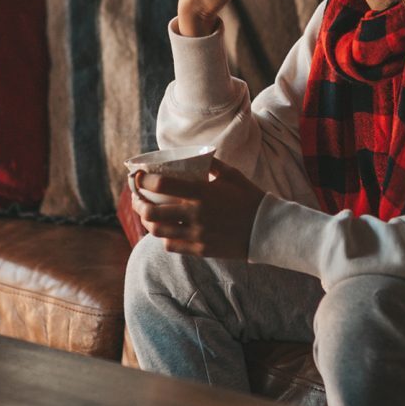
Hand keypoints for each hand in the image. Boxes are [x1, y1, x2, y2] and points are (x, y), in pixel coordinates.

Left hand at [132, 158, 266, 258]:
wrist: (267, 229)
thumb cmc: (249, 198)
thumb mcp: (232, 175)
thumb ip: (211, 164)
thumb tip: (194, 155)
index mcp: (202, 192)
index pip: (162, 184)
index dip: (144, 180)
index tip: (137, 176)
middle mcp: (196, 214)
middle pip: (152, 211)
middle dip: (138, 203)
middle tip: (137, 197)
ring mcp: (197, 234)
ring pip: (158, 230)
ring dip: (148, 221)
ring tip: (147, 215)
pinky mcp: (201, 249)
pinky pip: (171, 245)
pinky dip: (164, 237)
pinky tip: (165, 231)